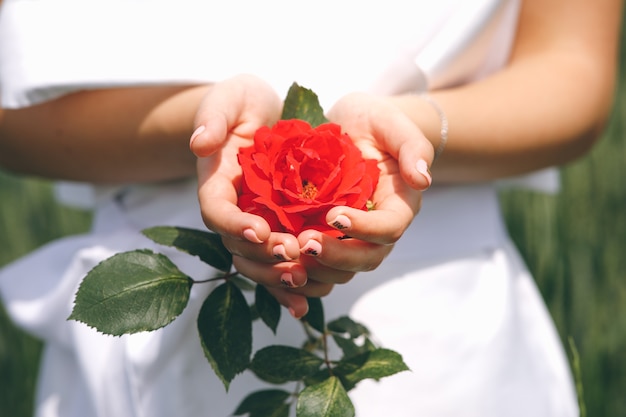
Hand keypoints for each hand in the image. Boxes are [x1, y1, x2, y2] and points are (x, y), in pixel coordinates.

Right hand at [191, 75, 334, 317]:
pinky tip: (306, 301)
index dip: (234, 225)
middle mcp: (232, 210)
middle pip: (238, 246)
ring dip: (277, 275)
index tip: (260, 230)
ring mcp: (253, 222)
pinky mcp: (275, 228)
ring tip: (304, 278)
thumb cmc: (241, 102)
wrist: (260, 113)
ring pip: (257, 261)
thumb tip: (200, 143)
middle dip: (263, 255)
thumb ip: (213, 118)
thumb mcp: (228, 99)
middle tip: (293, 253)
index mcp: (216, 183)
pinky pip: (277, 262)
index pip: (216, 211)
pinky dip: (288, 286)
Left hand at [296, 92, 433, 271]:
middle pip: (366, 258)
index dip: (365, 229)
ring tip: (290, 252)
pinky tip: (280, 259)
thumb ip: (413, 147)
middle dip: (337, 257)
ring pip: (343, 269)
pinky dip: (303, 269)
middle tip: (305, 244)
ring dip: (318, 268)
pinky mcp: (329, 238)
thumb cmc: (375, 122)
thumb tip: (423, 179)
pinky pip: (320, 265)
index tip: (334, 216)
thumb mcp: (393, 124)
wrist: (351, 126)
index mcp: (399, 205)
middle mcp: (378, 229)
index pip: (390, 228)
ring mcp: (353, 237)